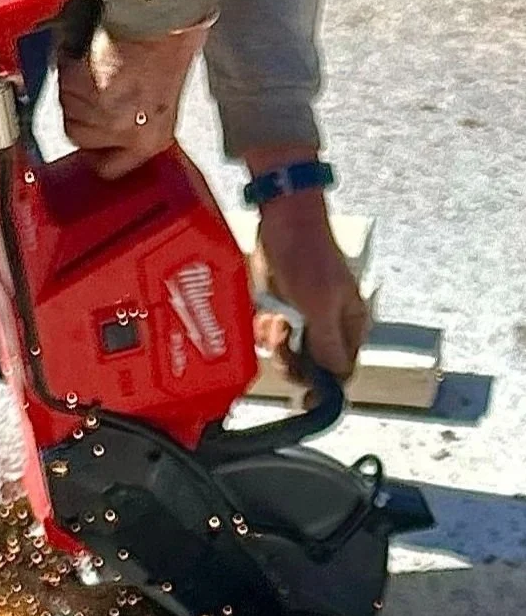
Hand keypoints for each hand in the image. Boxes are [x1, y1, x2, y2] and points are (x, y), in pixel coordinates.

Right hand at [58, 23, 206, 178]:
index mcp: (149, 138)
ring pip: (67, 108)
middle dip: (85, 114)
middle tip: (101, 90)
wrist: (160, 11)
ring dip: (77, 89)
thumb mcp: (166, 96)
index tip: (95, 144)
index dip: (99, 151)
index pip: (109, 168)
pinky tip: (92, 55)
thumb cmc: (173, 44)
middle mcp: (120, 130)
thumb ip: (141, 120)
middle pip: (79, 137)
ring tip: (101, 67)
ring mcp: (94, 109)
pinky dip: (69, 68)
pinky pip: (61, 82)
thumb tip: (124, 125)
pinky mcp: (74, 84)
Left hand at [249, 184, 368, 381]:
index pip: (343, 371)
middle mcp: (330, 326)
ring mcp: (304, 318)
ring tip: (273, 320)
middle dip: (293, 359)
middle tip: (283, 340)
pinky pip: (271, 334)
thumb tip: (337, 377)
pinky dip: (264, 329)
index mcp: (351, 325)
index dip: (324, 386)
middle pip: (312, 367)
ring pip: (289, 353)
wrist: (282, 221)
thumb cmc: (309, 257)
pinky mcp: (281, 309)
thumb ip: (329, 344)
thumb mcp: (320, 306)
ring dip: (276, 343)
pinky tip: (264, 314)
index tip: (305, 393)